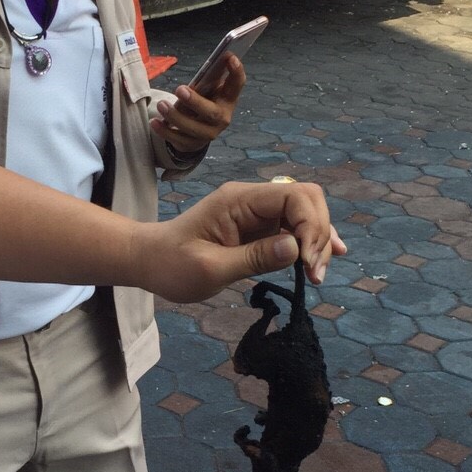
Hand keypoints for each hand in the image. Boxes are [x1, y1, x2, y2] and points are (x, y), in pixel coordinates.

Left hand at [132, 179, 345, 300]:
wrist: (149, 261)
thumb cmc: (171, 265)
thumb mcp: (209, 268)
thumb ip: (252, 258)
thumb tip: (295, 248)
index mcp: (238, 200)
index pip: (293, 196)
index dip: (311, 226)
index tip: (307, 263)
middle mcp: (252, 200)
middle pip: (306, 200)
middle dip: (319, 233)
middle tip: (316, 273)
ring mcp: (257, 213)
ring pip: (304, 214)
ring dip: (318, 241)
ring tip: (318, 275)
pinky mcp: (259, 229)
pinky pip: (293, 229)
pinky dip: (309, 243)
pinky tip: (322, 259)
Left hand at [150, 53, 245, 152]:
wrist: (199, 132)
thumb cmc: (205, 102)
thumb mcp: (210, 90)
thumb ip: (211, 77)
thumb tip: (217, 56)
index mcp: (228, 99)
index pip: (237, 85)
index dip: (236, 71)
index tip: (229, 56)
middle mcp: (222, 118)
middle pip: (212, 112)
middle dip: (195, 102)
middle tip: (179, 89)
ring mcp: (208, 134)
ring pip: (193, 128)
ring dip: (175, 116)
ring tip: (161, 105)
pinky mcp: (192, 144)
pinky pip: (178, 139)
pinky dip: (164, 131)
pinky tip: (154, 122)